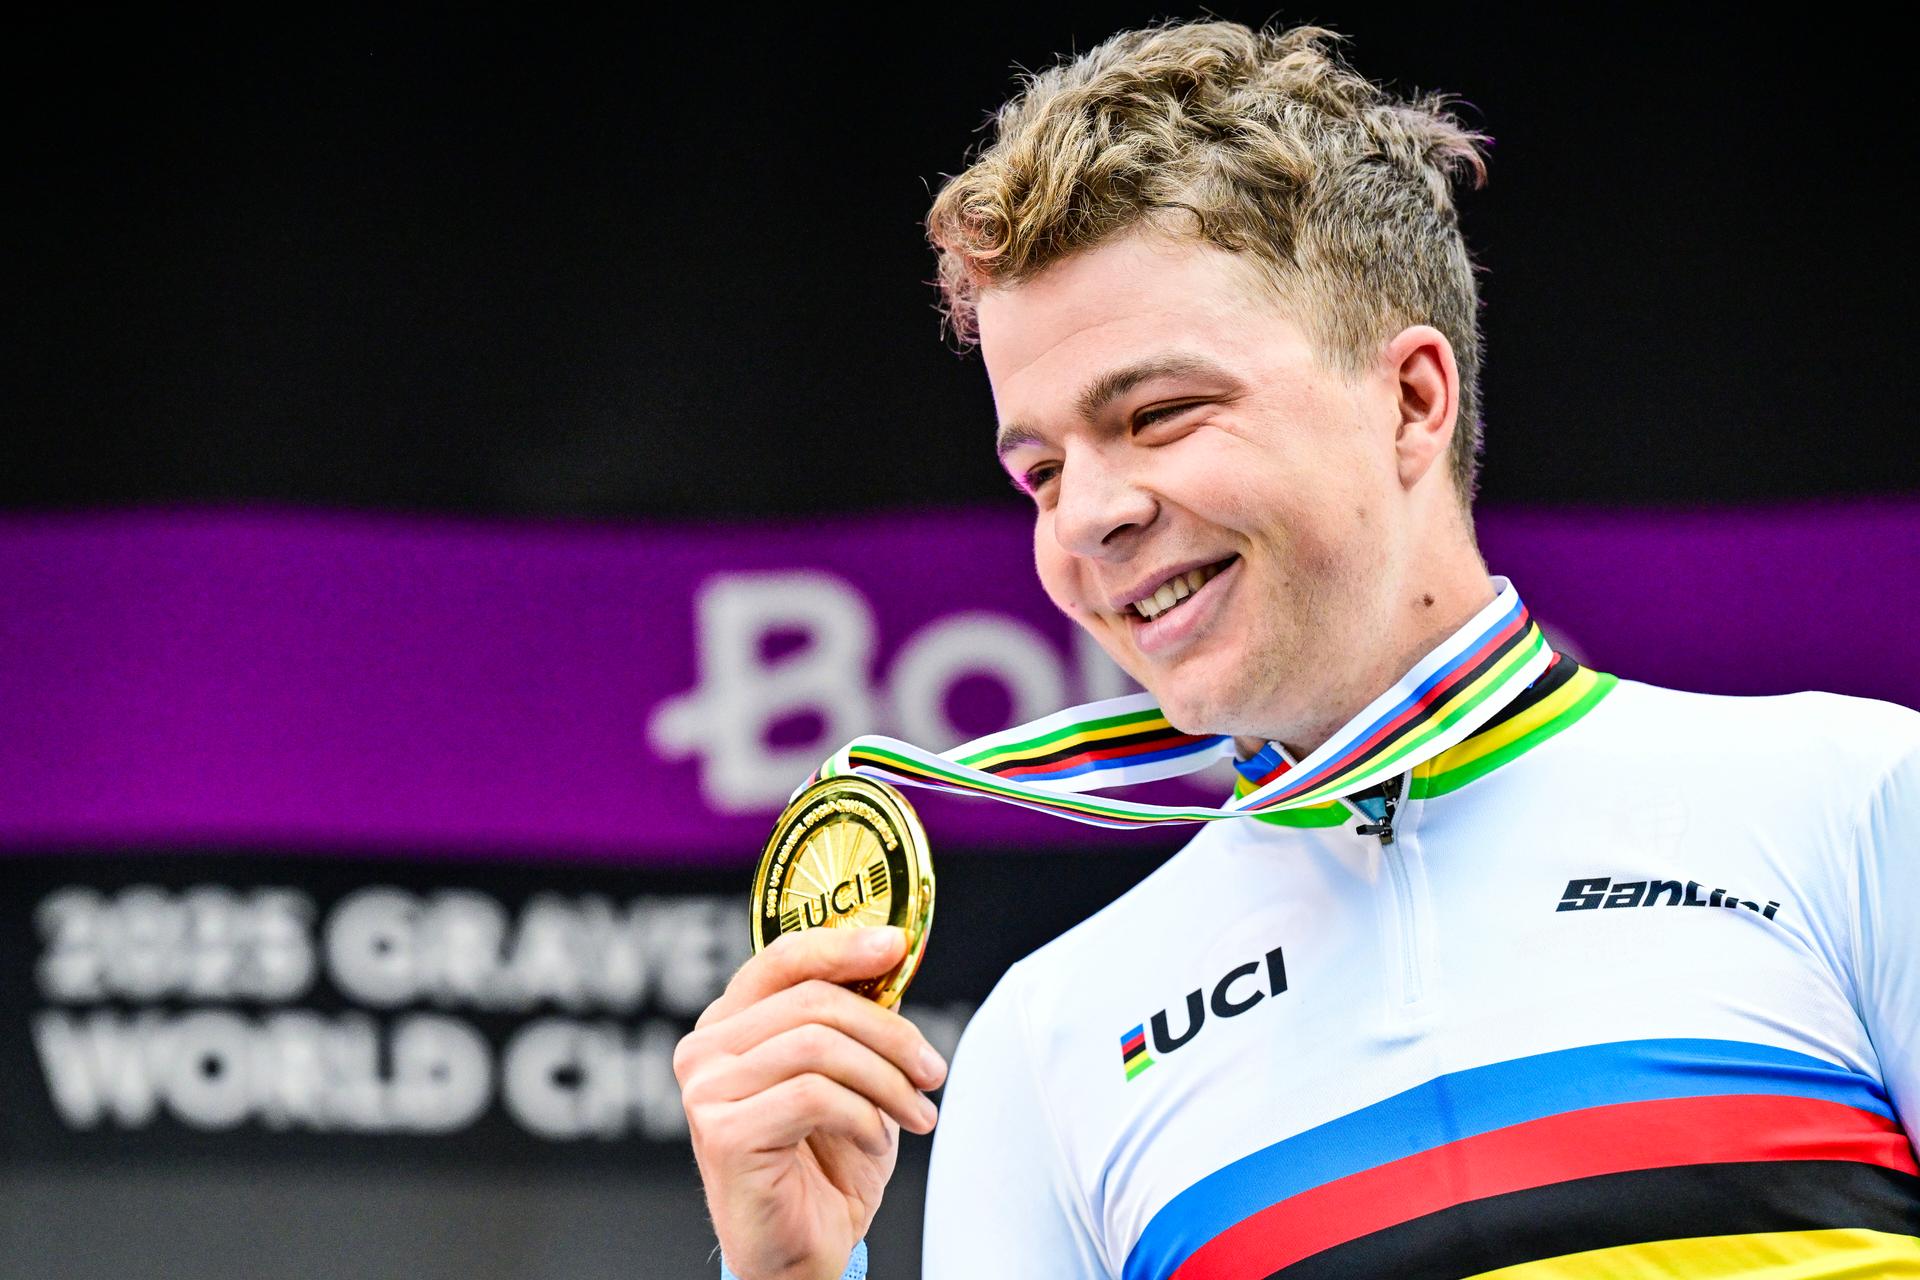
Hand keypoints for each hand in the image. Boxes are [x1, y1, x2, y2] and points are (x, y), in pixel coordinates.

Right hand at [675, 926, 948, 1279]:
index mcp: (731, 1024)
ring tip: (916, 1113)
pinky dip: (863, 1115)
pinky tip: (874, 1138)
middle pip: (813, 1001)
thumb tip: (891, 956)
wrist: (804, 1253)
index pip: (783, 958)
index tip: (895, 945)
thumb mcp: (852, 1076)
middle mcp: (707, 1049)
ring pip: (818, 1046)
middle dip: (889, 1032)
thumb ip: (856, 1018)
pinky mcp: (723, 1133)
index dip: (842, 944)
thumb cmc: (824, 1166)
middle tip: (932, 1069)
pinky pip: (814, 1096)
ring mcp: (707, 1091)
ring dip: (886, 1079)